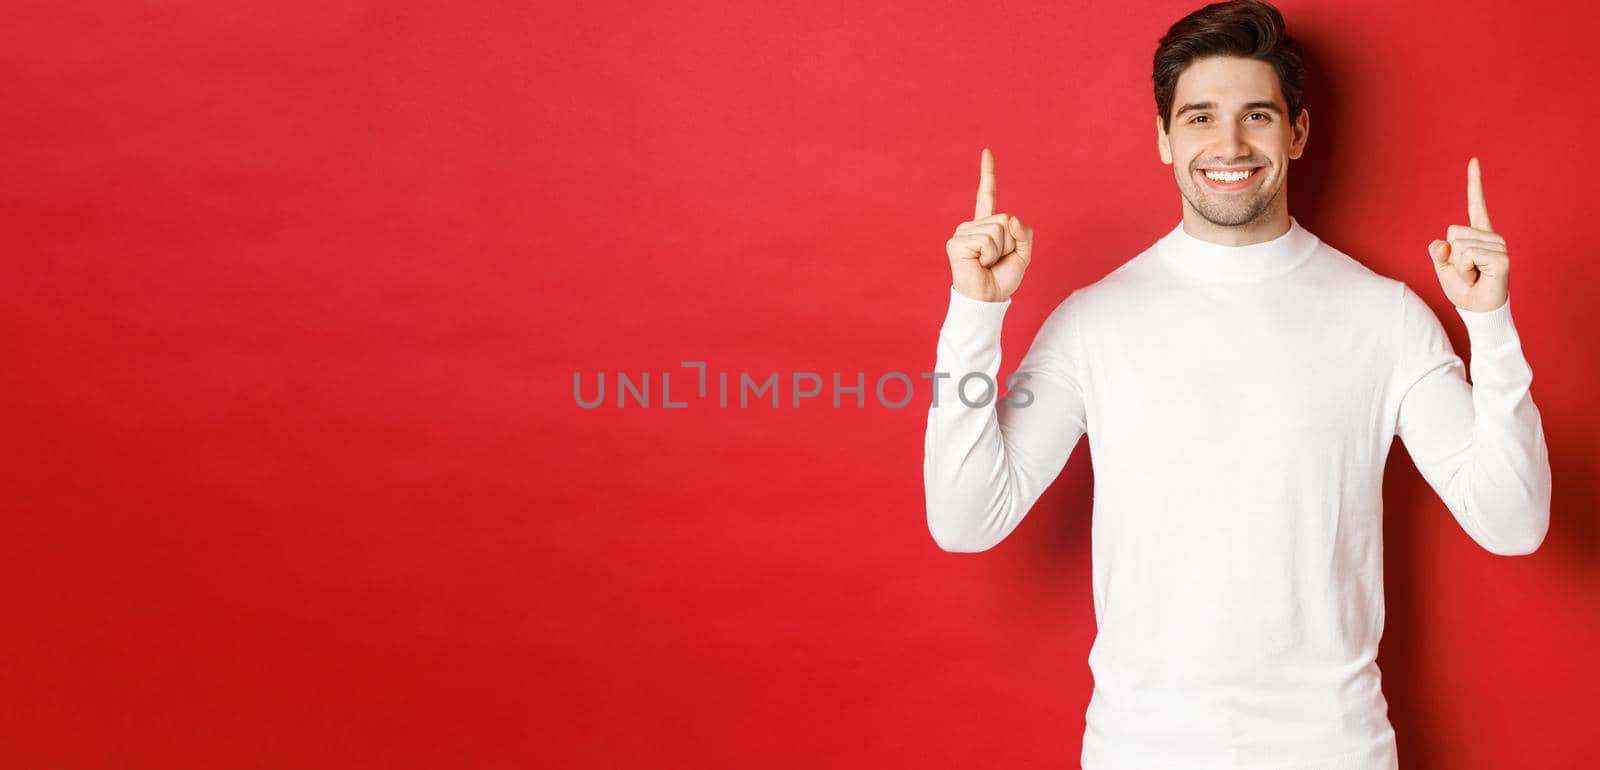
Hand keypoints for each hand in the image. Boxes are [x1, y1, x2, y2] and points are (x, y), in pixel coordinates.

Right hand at [946, 148, 1033, 301]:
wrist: (987, 300)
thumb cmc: (1001, 279)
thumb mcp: (1023, 254)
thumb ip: (1024, 233)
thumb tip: (1009, 217)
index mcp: (985, 226)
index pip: (987, 195)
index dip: (988, 174)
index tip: (987, 152)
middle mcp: (971, 226)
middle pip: (1004, 219)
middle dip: (1009, 243)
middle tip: (996, 261)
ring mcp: (962, 233)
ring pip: (997, 230)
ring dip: (1000, 251)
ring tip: (987, 264)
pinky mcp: (956, 243)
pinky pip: (987, 240)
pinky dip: (989, 256)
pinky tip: (979, 265)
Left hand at [1428, 157, 1509, 311]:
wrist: (1477, 309)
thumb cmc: (1463, 289)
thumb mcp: (1444, 267)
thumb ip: (1440, 251)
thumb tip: (1441, 243)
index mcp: (1477, 234)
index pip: (1475, 204)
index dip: (1474, 182)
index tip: (1474, 160)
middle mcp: (1490, 236)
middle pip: (1453, 232)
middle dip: (1451, 256)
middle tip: (1466, 271)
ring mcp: (1498, 245)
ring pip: (1459, 245)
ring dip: (1459, 266)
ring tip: (1473, 275)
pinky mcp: (1501, 257)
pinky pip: (1468, 254)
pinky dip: (1465, 269)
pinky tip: (1478, 277)